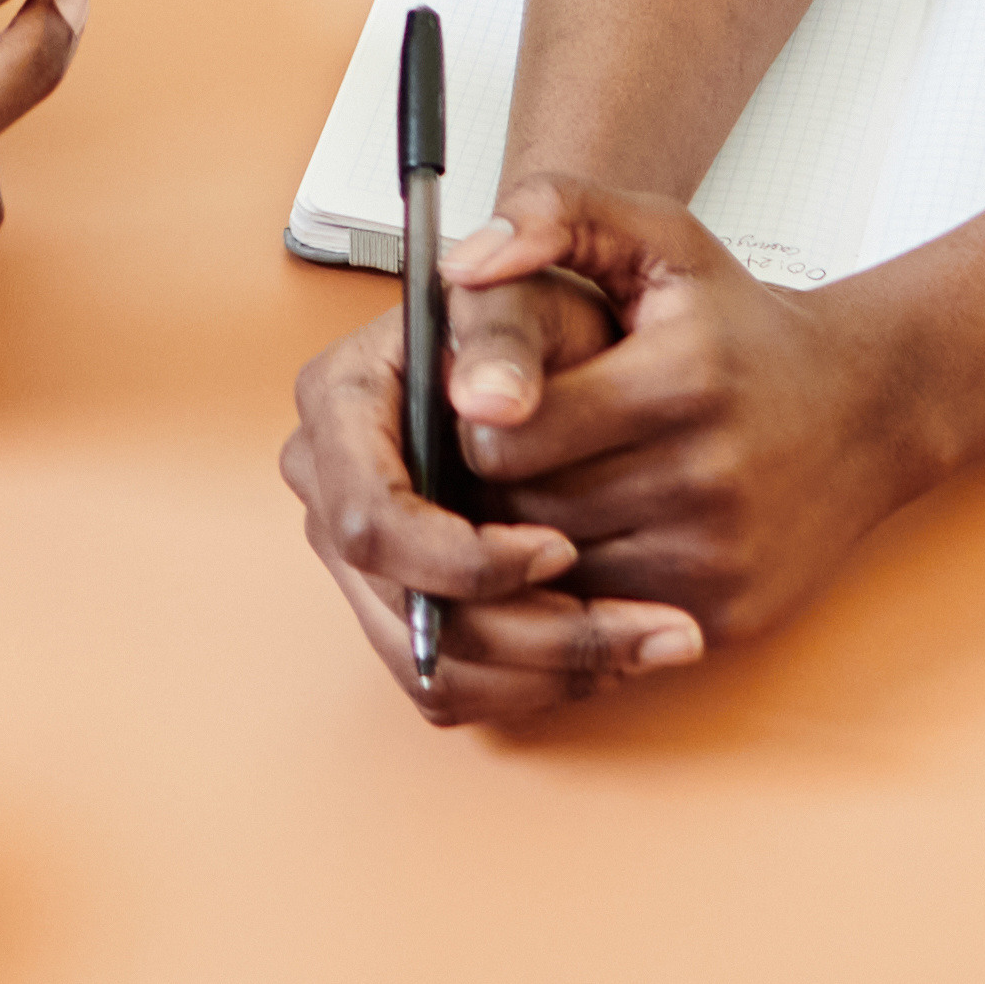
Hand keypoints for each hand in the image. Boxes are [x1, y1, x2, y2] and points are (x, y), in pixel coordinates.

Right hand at [284, 253, 693, 726]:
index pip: (372, 520)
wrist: (564, 354)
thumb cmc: (540, 319)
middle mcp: (334, 492)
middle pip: (410, 615)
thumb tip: (490, 403)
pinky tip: (614, 650)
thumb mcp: (529, 295)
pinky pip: (455, 688)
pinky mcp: (404, 610)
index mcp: (338, 407)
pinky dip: (537, 684)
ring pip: (438, 670)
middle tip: (642, 627)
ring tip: (649, 641)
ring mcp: (364, 564)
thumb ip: (505, 333)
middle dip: (532, 634)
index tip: (560, 549)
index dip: (462, 557)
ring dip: (548, 672)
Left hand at [439, 181, 939, 667]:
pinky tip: (603, 527)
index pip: (505, 431)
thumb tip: (462, 267)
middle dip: (503, 479)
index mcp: (681, 376)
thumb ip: (554, 212)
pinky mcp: (726, 615)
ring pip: (554, 570)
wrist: (866, 408)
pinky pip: (603, 618)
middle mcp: (707, 475)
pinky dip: (585, 581)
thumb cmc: (743, 324)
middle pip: (522, 509)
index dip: (482, 416)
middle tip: (520, 443)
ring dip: (535, 535)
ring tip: (558, 480)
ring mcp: (720, 554)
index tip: (500, 396)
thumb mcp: (661, 237)